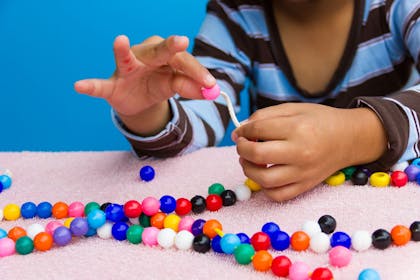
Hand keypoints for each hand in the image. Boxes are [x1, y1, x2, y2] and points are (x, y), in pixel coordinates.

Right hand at [74, 35, 215, 133]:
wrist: (138, 100)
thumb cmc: (158, 85)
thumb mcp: (174, 87)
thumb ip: (190, 88)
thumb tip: (211, 91)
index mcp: (164, 56)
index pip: (182, 61)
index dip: (197, 72)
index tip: (210, 85)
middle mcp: (145, 56)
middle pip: (160, 52)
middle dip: (170, 47)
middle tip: (181, 42)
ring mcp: (126, 69)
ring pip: (126, 59)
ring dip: (123, 51)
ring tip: (120, 41)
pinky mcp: (111, 85)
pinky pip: (100, 86)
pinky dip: (90, 87)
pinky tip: (79, 86)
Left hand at [232, 103, 386, 200]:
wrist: (349, 138)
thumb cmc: (320, 120)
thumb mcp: (293, 108)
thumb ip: (264, 116)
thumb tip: (240, 131)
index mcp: (297, 128)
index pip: (258, 130)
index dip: (243, 131)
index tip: (240, 132)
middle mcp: (300, 152)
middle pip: (257, 155)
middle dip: (242, 149)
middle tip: (242, 145)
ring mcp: (303, 172)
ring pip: (264, 179)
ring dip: (248, 169)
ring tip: (249, 160)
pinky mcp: (306, 186)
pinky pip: (278, 195)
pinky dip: (264, 188)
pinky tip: (263, 175)